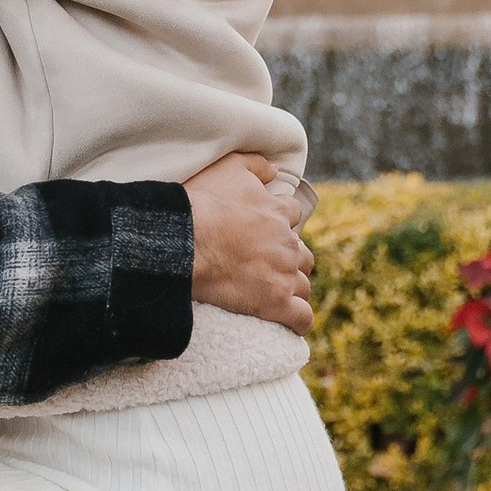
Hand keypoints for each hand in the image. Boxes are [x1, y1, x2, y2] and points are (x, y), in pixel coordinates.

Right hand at [186, 155, 315, 338]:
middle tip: (270, 269)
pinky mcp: (275, 303)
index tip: (268, 233)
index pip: (293, 216)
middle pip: (303, 256)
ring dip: (293, 290)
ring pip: (304, 287)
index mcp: (278, 213)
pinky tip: (291, 325)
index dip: (281, 225)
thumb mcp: (228, 168)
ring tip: (277, 297)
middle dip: (291, 262)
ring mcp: (283, 275)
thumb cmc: (202, 205)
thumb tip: (274, 168)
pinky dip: (299, 322)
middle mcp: (287, 244)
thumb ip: (254, 165)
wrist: (187, 241)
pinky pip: (301, 318)